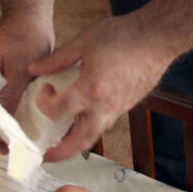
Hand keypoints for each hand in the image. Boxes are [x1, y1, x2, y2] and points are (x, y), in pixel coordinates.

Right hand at [0, 13, 53, 152]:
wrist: (31, 18)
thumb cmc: (24, 37)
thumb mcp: (20, 67)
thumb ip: (11, 93)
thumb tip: (5, 120)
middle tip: (7, 149)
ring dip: (1, 126)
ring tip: (13, 143)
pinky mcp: (3, 83)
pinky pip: (3, 103)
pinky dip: (10, 116)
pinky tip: (20, 128)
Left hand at [30, 13, 173, 161]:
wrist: (158, 38)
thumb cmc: (124, 36)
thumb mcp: (84, 42)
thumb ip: (57, 59)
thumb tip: (34, 69)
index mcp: (90, 90)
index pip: (57, 111)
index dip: (43, 103)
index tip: (43, 89)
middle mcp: (104, 107)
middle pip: (78, 143)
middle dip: (59, 153)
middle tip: (44, 155)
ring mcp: (117, 110)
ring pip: (92, 137)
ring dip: (74, 144)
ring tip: (59, 143)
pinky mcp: (125, 107)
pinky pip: (103, 125)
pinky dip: (87, 129)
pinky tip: (79, 120)